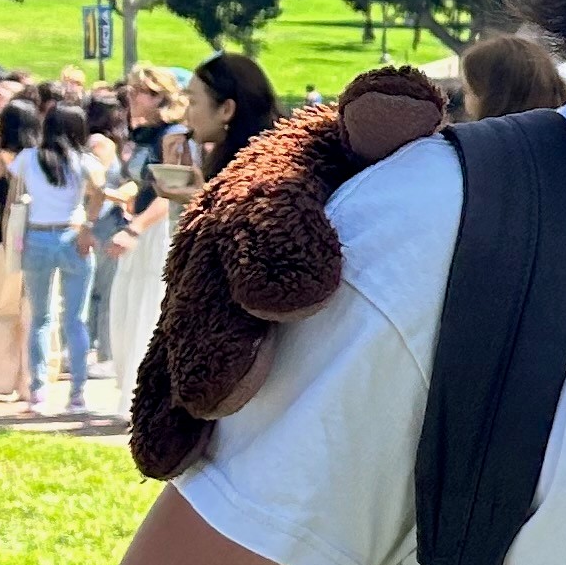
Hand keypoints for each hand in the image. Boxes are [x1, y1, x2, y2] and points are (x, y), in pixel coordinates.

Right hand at [130, 67, 444, 478]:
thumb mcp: (380, 146)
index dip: (283, 246)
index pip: (271, 202)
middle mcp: (223, 228)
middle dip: (220, 335)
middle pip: (213, 281)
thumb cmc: (371, 183)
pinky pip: (165, 377)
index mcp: (274, 176)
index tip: (309, 298)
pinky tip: (165, 459)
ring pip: (183, 334)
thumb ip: (387, 121)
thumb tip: (402, 104)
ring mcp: (199, 286)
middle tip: (234, 389)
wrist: (336, 226)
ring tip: (204, 421)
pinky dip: (163, 419)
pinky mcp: (188, 338)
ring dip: (185, 382)